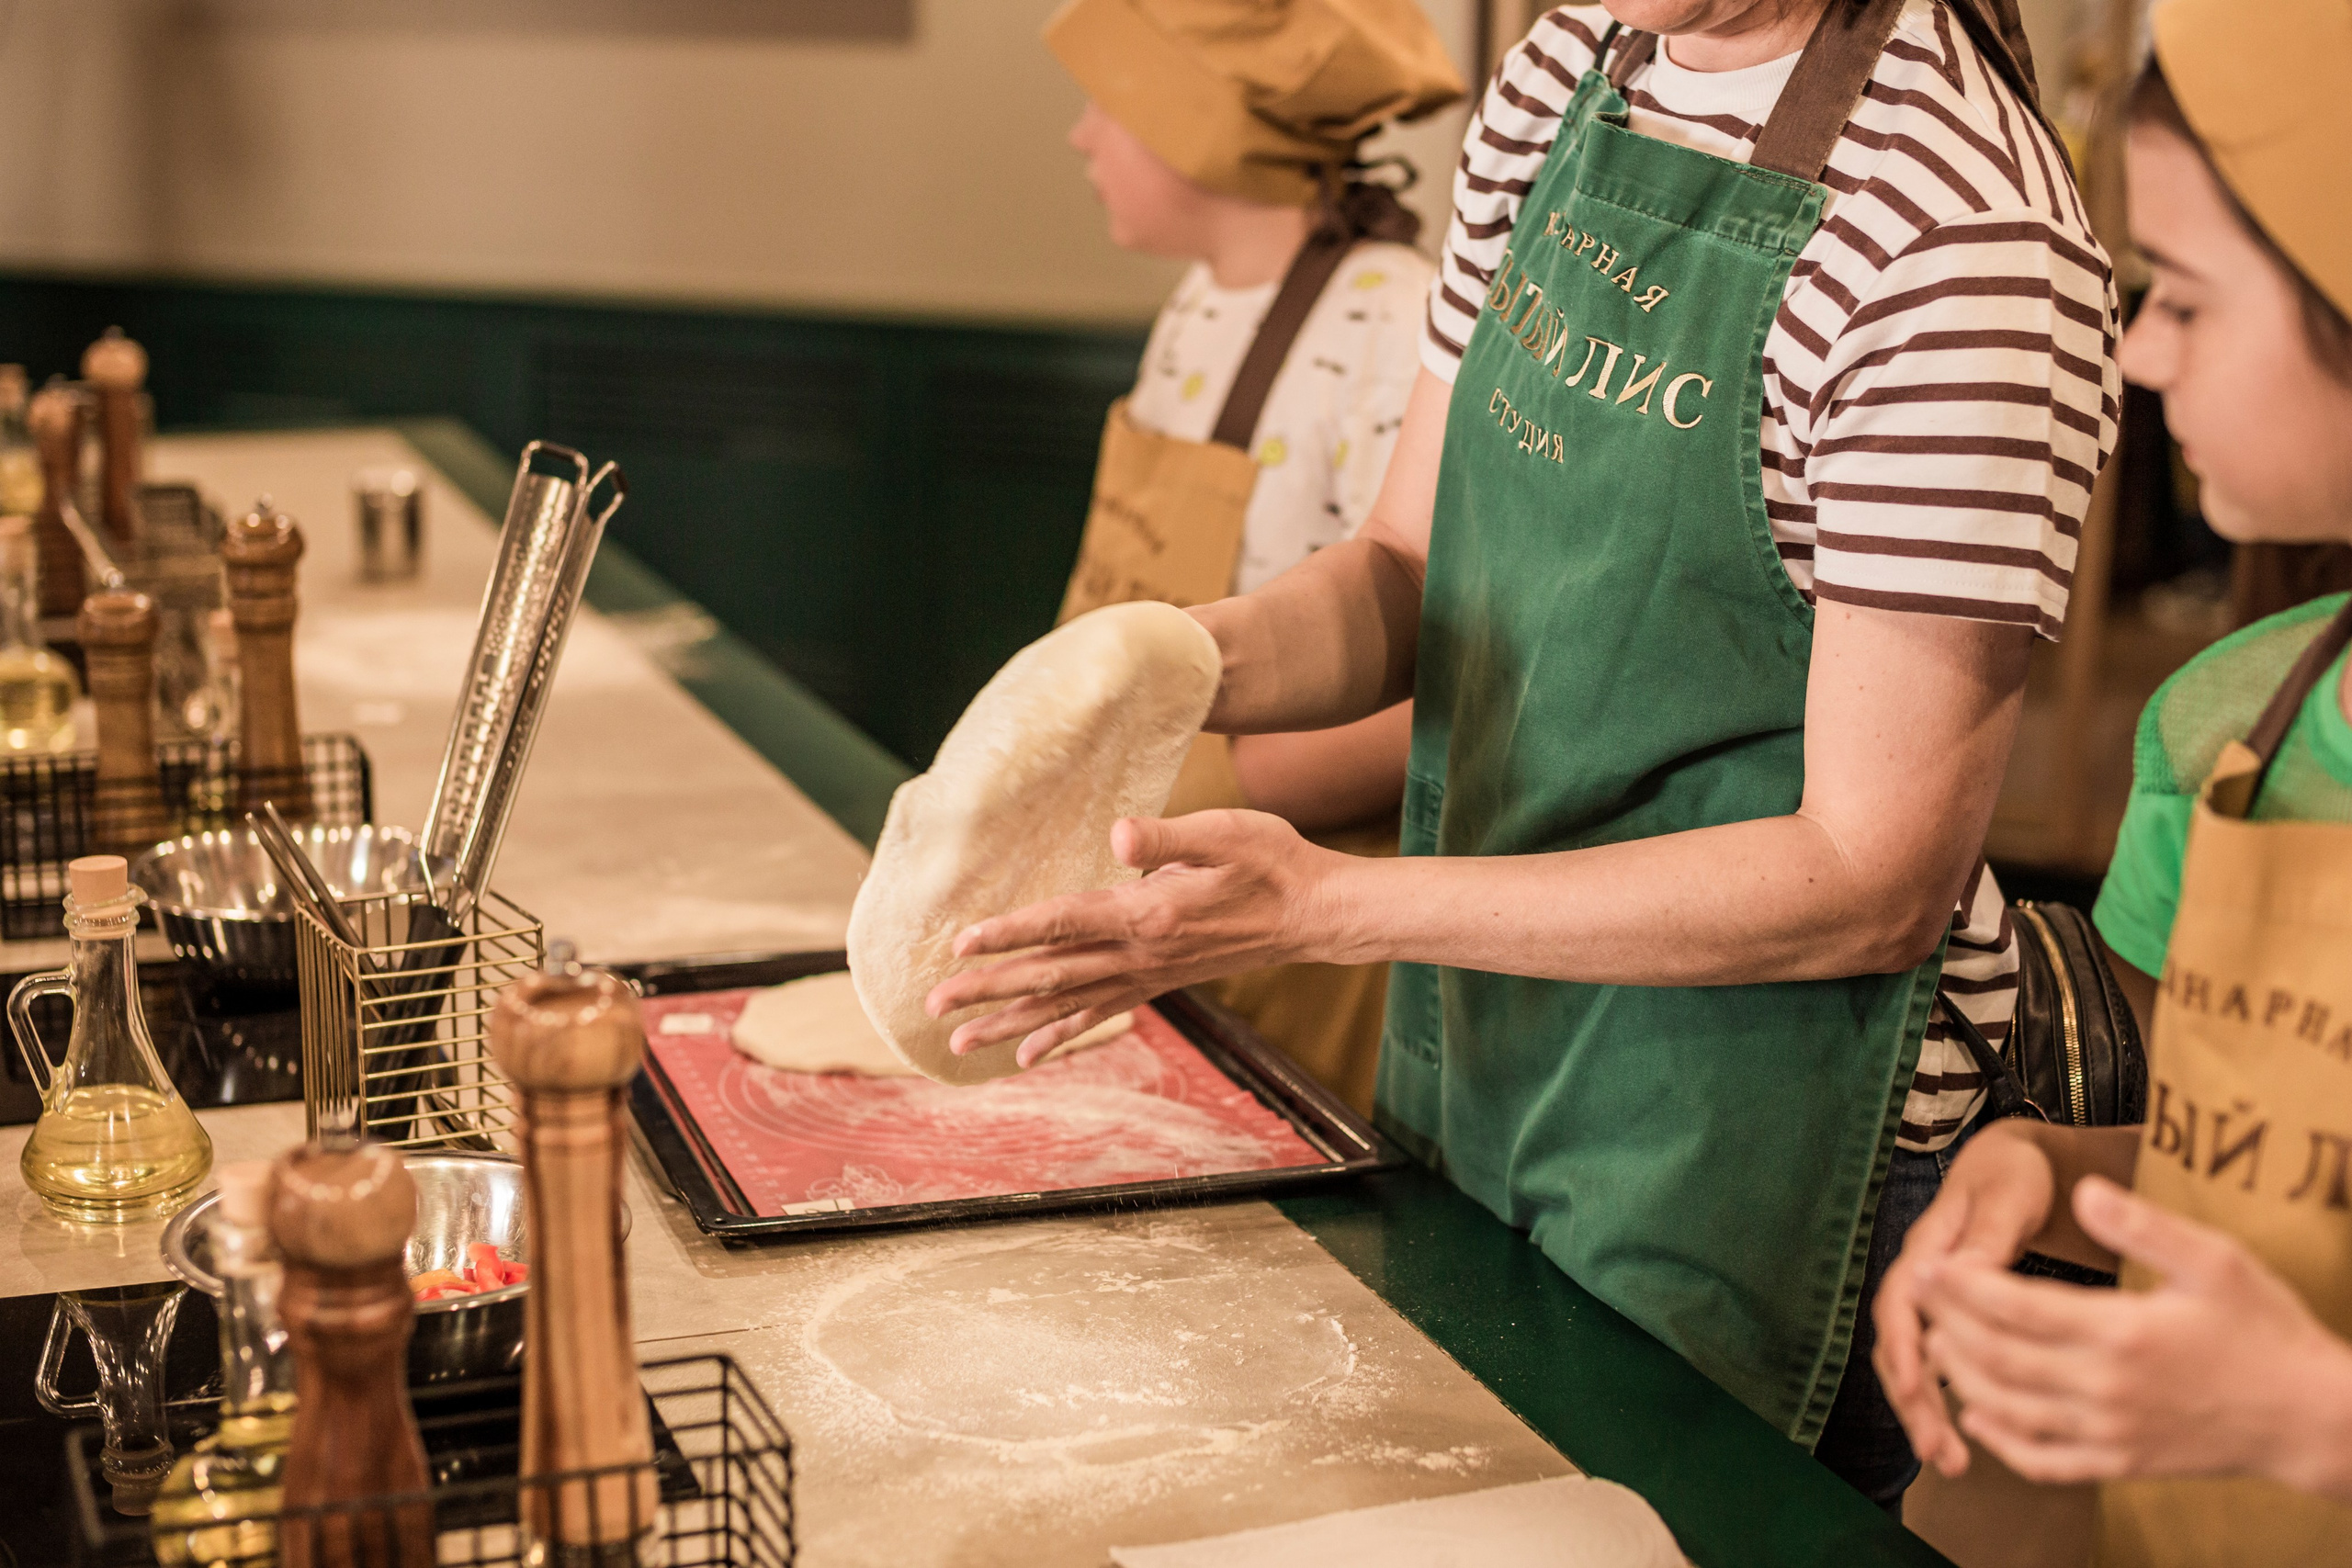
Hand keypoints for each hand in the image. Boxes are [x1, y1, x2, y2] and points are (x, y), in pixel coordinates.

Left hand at [922, 809, 1349, 1067]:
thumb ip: (1169, 835)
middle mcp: (1140, 954)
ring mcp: (1148, 974)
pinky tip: (1027, 1054)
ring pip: (1065, 1003)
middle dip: (989, 989)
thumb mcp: (1225, 832)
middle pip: (1051, 973)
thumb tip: (1119, 833)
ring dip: (1009, 1022)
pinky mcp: (1158, 982)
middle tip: (933, 1004)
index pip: (1064, 922)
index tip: (961, 945)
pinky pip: (1098, 1014)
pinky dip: (1059, 1035)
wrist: (1314, 913)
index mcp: (1147, 913)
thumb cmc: (1272, 862)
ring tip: (958, 1043)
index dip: (1011, 933)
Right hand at [1873, 1123, 2059, 1477]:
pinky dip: (1944, 1402)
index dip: (1906, 1347)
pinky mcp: (1952, 1317)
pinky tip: (1965, 1436)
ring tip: (1950, 1460)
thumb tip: (1965, 1277)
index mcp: (1927, 1251)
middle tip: (1939, 1452)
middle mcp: (1920, 1280)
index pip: (1899, 1304)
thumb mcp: (2006, 1196)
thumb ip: (1986, 1238)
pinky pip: (1937, 1365)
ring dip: (1925, 1412)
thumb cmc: (2012, 1174)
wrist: (2015, 1160)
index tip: (1918, 1386)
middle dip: (1913, 1403)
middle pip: (1899, 1347)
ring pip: (1914, 1364)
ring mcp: (1933, 1301)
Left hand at [1919, 1177, 2351, 1496]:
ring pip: (2012, 1410)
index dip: (1963, 1287)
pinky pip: (2046, 1461)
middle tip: (1922, 1298)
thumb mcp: (2215, 1259)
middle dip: (1951, 1326)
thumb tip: (2083, 1189)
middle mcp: (2107, 1389)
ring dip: (1964, 1378)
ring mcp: (2112, 1433)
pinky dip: (2002, 1442)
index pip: (2015, 1308)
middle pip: (1999, 1359)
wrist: (2310, 1417)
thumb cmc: (2265, 1329)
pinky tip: (1979, 1414)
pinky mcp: (2122, 1464)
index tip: (1930, 1264)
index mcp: (2123, 1332)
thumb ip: (2143, 1226)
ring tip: (1937, 1345)